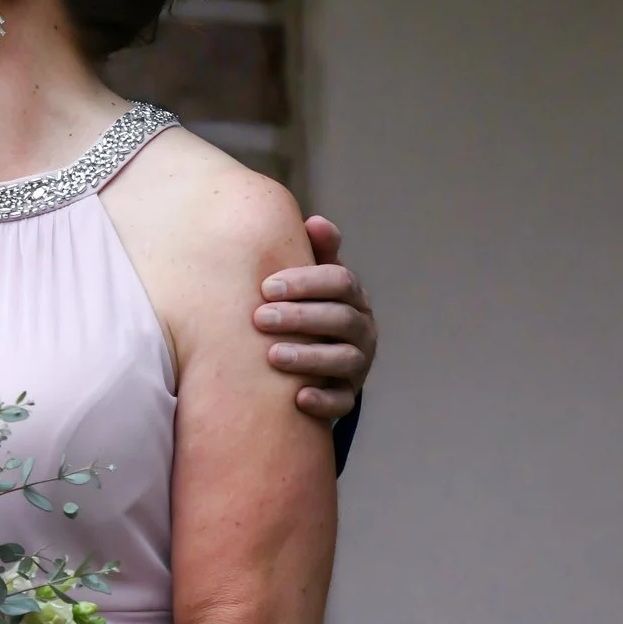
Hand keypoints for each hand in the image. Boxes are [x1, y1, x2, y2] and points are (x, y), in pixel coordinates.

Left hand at [256, 215, 378, 419]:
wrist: (318, 359)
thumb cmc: (307, 308)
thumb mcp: (312, 280)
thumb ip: (315, 251)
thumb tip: (315, 221)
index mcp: (352, 296)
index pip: (340, 282)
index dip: (305, 282)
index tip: (266, 287)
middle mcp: (362, 329)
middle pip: (341, 319)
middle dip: (300, 317)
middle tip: (260, 318)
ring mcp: (357, 364)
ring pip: (344, 360)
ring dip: (309, 356)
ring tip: (273, 356)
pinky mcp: (347, 395)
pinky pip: (342, 401)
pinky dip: (324, 400)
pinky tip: (299, 398)